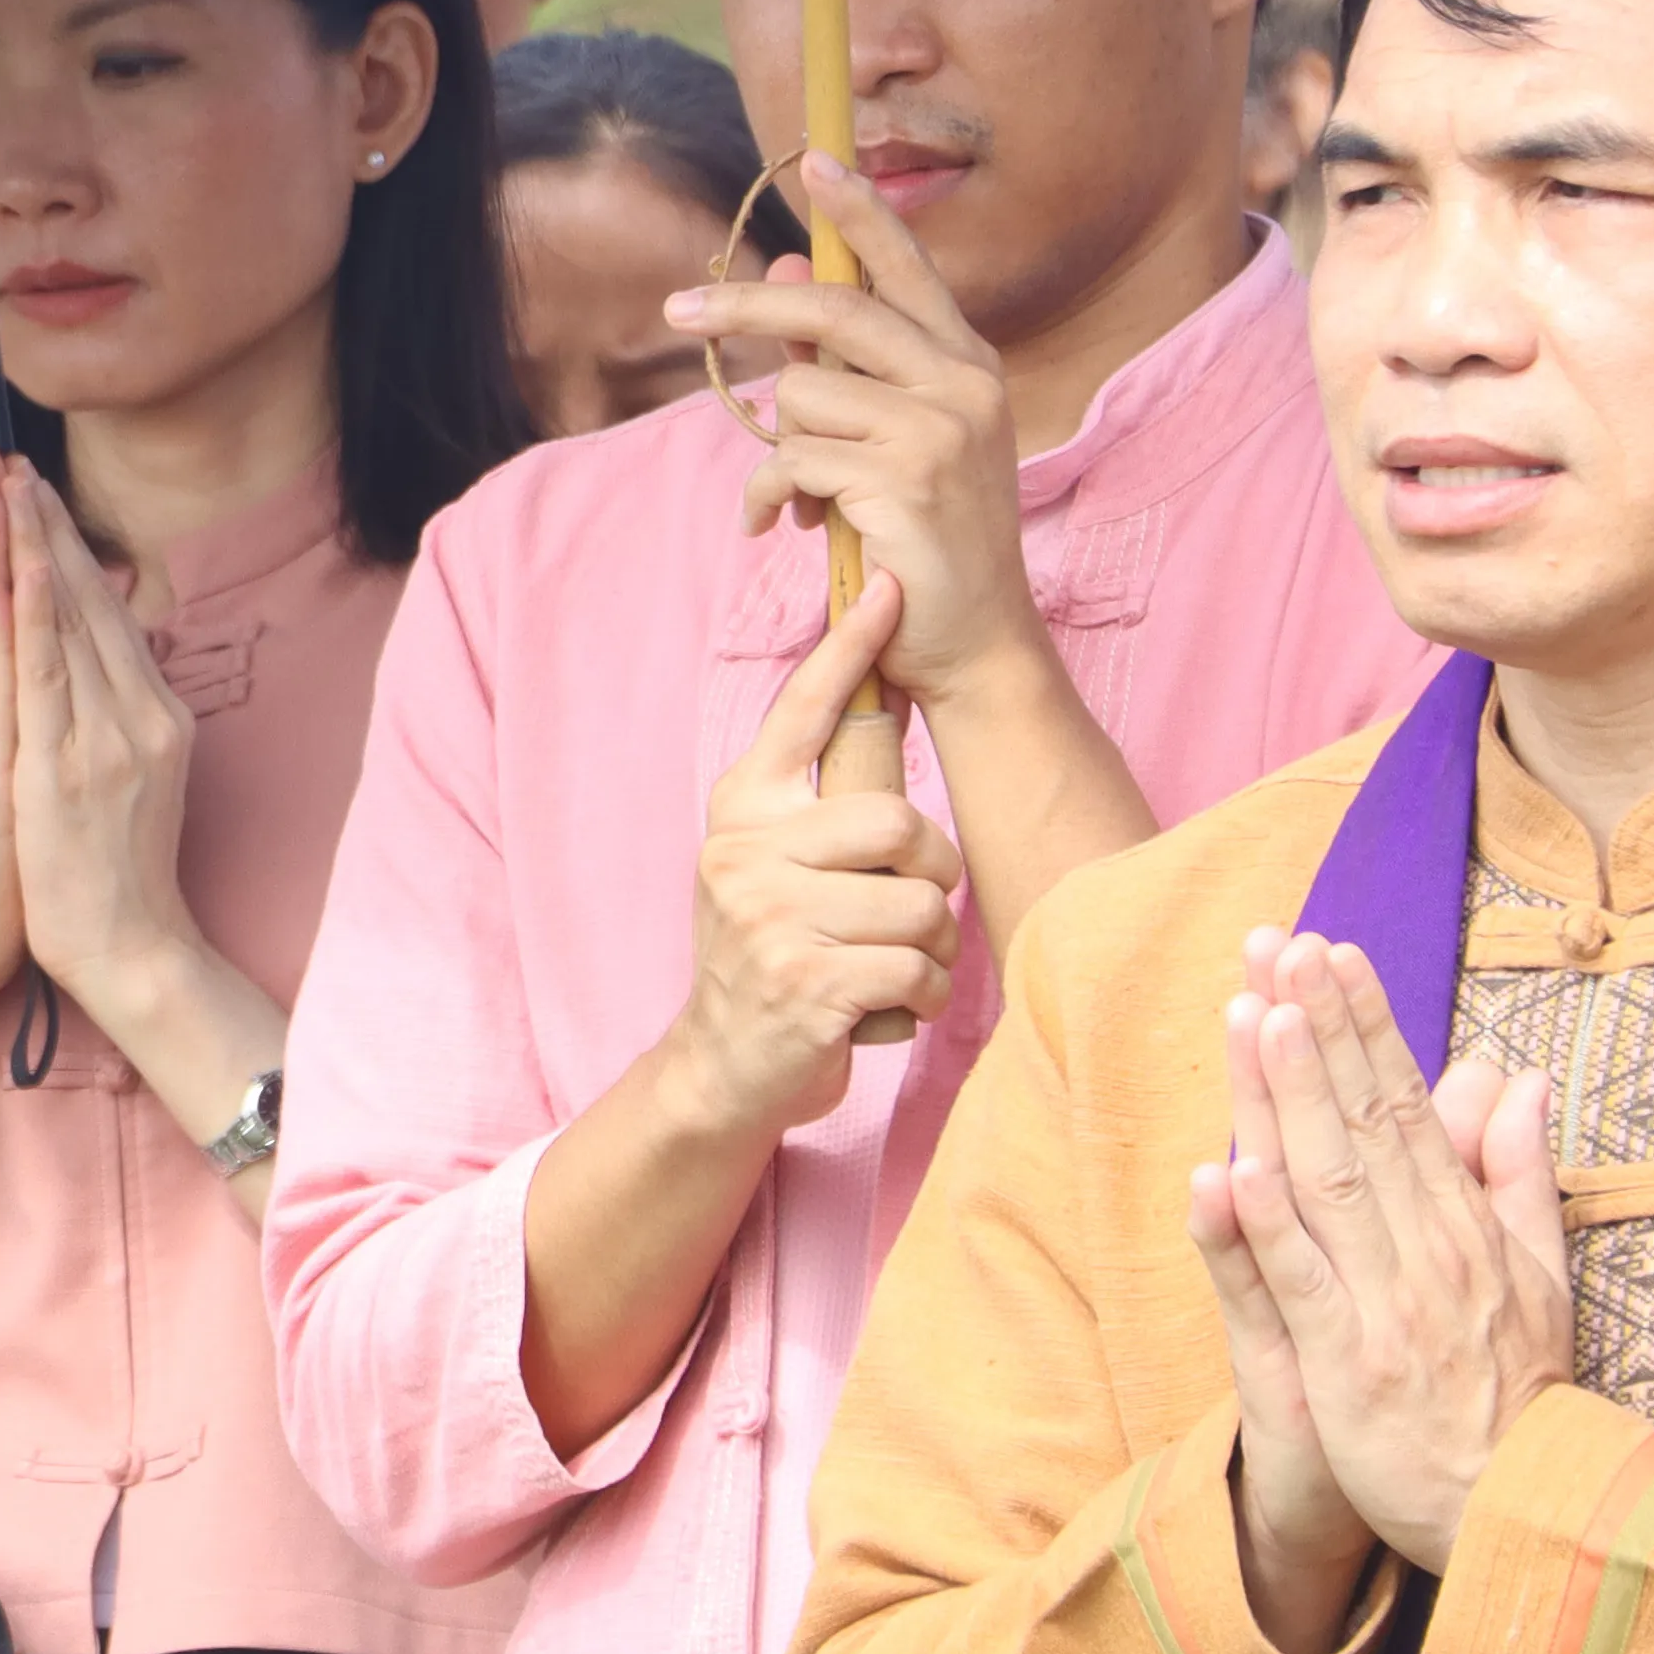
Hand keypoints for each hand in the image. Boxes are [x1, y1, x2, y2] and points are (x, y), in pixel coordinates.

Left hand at [1, 479, 205, 1024]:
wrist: (128, 952)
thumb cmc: (118, 876)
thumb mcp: (134, 782)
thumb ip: (120, 719)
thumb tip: (101, 668)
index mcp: (153, 716)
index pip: (105, 615)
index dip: (69, 551)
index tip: (35, 496)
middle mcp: (138, 715)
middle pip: (89, 602)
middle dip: (47, 529)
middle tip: (12, 464)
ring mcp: (106, 738)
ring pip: (68, 624)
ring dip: (36, 548)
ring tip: (7, 487)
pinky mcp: (68, 767)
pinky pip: (48, 675)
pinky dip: (37, 614)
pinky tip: (22, 565)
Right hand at [660, 565, 960, 1143]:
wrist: (723, 1067)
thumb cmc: (776, 955)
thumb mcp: (780, 866)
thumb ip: (826, 802)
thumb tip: (884, 705)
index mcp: (744, 807)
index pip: (803, 712)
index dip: (850, 648)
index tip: (887, 586)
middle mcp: (745, 851)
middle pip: (899, 821)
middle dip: (930, 874)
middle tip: (907, 912)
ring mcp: (770, 919)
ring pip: (921, 904)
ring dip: (929, 951)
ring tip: (888, 970)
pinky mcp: (805, 985)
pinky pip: (917, 970)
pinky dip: (922, 1000)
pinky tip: (882, 1011)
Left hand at [671, 157, 1045, 710]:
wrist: (976, 645)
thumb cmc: (927, 545)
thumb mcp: (896, 442)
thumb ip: (848, 365)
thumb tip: (784, 267)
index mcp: (967, 365)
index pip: (908, 268)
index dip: (861, 212)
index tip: (817, 161)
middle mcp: (963, 384)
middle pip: (834, 308)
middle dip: (745, 306)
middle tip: (675, 311)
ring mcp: (938, 429)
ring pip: (800, 394)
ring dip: (781, 449)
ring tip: (808, 498)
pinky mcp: (903, 479)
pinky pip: (791, 459)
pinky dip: (771, 496)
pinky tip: (787, 528)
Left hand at [1186, 929, 1568, 1583]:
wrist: (1524, 1511)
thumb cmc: (1519, 1394)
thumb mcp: (1541, 1276)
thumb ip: (1519, 1176)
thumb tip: (1522, 1080)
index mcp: (1465, 1225)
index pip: (1407, 1103)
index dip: (1367, 1026)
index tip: (1334, 953)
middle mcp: (1428, 1250)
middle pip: (1364, 1120)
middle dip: (1323, 1028)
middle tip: (1285, 945)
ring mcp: (1386, 1305)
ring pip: (1330, 1182)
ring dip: (1293, 1097)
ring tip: (1264, 1014)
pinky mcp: (1346, 1365)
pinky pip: (1299, 1284)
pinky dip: (1266, 1225)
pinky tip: (1233, 1165)